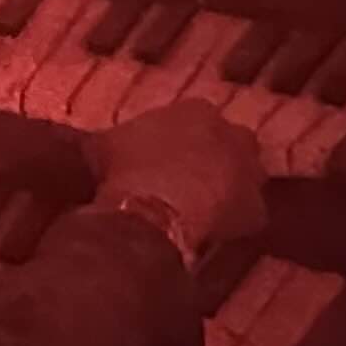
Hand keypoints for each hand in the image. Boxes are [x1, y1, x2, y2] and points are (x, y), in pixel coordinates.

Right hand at [91, 101, 265, 254]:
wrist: (147, 213)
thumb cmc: (121, 172)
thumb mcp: (103, 146)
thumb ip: (110, 140)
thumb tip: (89, 142)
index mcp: (196, 110)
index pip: (199, 119)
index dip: (185, 141)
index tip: (167, 158)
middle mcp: (232, 133)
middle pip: (232, 144)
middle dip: (216, 160)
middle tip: (188, 182)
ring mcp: (250, 171)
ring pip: (245, 179)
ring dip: (228, 191)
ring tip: (200, 210)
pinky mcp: (257, 210)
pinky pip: (246, 216)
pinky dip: (231, 225)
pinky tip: (209, 234)